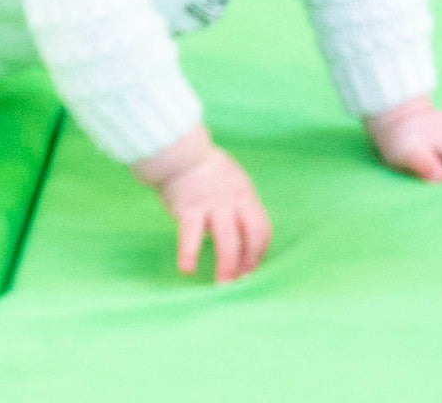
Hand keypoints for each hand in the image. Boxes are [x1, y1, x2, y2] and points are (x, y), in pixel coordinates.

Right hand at [141, 134, 271, 283]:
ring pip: (227, 239)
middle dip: (248, 262)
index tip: (250, 270)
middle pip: (251, 235)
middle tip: (241, 284)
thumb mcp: (232, 183)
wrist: (180, 155)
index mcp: (246, 195)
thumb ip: (238, 206)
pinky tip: (187, 270)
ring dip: (227, 266)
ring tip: (222, 287)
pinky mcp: (189, 208)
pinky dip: (189, 253)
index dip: (258, 252)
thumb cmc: (205, 171)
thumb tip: (242, 235)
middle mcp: (234, 200)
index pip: (262, 227)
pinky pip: (190, 234)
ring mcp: (213, 204)